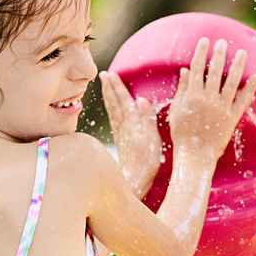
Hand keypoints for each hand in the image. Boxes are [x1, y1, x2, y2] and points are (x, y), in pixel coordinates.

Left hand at [100, 71, 160, 193]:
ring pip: (113, 111)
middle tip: (103, 75)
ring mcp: (121, 134)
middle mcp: (124, 126)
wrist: (134, 181)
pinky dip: (112, 110)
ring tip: (106, 87)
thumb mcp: (151, 139)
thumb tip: (141, 99)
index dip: (117, 87)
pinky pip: (114, 120)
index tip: (110, 73)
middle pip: (114, 103)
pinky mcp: (122, 142)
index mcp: (132, 123)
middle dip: (109, 88)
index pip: (123, 100)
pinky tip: (113, 110)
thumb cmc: (145, 162)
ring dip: (109, 97)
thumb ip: (147, 118)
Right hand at [167, 38, 255, 165]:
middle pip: (214, 71)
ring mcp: (221, 108)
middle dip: (219, 54)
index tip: (205, 40)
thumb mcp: (176, 110)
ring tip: (241, 52)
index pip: (197, 68)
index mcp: (192, 95)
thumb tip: (185, 70)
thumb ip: (182, 89)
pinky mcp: (232, 118)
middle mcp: (208, 99)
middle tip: (223, 41)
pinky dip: (250, 89)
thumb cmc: (181, 133)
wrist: (194, 155)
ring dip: (237, 65)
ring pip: (231, 82)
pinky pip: (243, 101)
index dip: (201, 53)